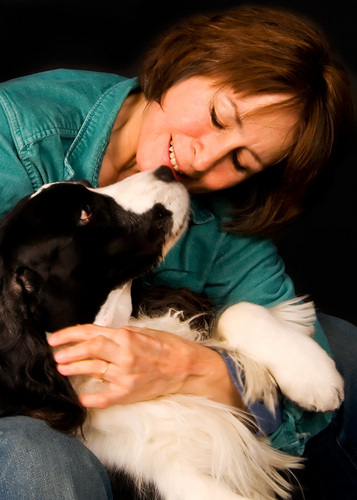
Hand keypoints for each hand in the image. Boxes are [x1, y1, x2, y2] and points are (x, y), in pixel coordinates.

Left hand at [48, 324, 243, 409]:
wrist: (187, 367)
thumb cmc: (167, 346)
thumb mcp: (144, 332)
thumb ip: (120, 334)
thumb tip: (98, 335)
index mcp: (127, 336)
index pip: (92, 333)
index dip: (70, 335)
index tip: (54, 338)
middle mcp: (125, 354)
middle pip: (90, 350)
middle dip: (69, 351)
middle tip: (55, 355)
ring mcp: (126, 375)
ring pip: (94, 370)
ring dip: (75, 369)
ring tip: (61, 368)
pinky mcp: (130, 392)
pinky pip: (106, 397)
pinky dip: (92, 398)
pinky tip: (81, 397)